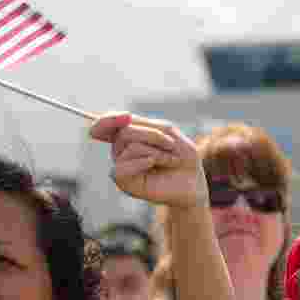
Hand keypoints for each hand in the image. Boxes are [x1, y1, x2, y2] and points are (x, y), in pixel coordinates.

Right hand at [89, 112, 207, 209]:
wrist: (194, 182)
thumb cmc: (181, 156)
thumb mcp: (166, 131)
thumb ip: (142, 122)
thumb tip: (122, 118)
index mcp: (129, 135)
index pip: (105, 123)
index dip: (108, 119)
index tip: (126, 117)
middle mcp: (121, 150)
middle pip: (124, 131)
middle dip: (154, 136)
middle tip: (172, 146)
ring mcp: (122, 166)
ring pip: (129, 146)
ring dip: (157, 152)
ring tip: (170, 161)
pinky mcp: (124, 182)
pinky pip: (121, 168)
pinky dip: (142, 162)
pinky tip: (154, 165)